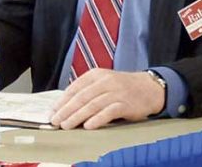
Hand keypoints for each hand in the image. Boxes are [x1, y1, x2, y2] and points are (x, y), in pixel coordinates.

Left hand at [50, 69, 164, 129]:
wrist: (149, 88)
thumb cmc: (122, 87)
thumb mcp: (103, 82)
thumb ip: (87, 91)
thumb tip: (66, 106)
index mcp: (96, 75)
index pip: (74, 88)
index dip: (62, 101)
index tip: (52, 112)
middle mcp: (104, 81)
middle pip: (81, 97)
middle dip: (66, 110)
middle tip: (56, 121)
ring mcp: (115, 92)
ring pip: (92, 105)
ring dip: (77, 116)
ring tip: (67, 125)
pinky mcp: (126, 103)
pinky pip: (109, 112)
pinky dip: (97, 119)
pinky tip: (88, 126)